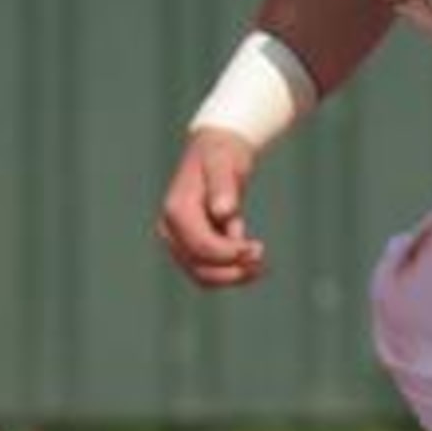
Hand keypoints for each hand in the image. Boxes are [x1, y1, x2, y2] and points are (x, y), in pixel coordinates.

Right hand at [158, 128, 264, 287]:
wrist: (213, 154)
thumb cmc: (219, 155)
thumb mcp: (223, 162)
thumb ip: (222, 186)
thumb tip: (223, 211)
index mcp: (176, 210)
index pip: (201, 246)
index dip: (229, 253)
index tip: (257, 246)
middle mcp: (170, 230)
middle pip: (199, 267)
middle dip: (233, 268)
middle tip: (261, 253)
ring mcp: (177, 241)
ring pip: (203, 276)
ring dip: (233, 275)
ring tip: (259, 261)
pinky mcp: (189, 248)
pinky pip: (208, 273)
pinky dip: (230, 272)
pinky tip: (250, 258)